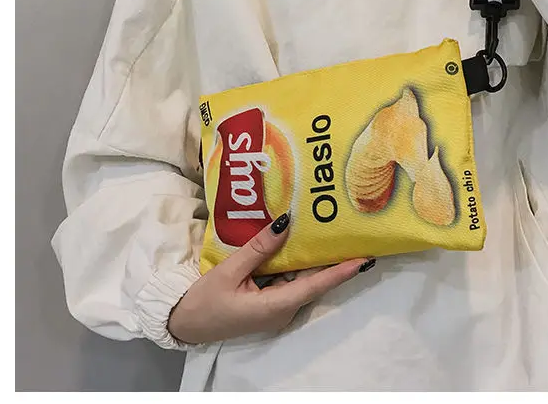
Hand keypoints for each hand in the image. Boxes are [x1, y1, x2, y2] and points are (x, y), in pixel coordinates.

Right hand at [167, 214, 374, 343]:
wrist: (184, 324)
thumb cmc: (204, 301)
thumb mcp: (230, 271)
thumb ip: (259, 248)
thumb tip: (286, 223)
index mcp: (276, 306)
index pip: (316, 285)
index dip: (341, 272)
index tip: (363, 258)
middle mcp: (283, 310)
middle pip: (313, 280)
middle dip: (331, 259)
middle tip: (348, 232)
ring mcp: (277, 308)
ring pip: (301, 279)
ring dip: (313, 259)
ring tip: (331, 231)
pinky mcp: (269, 303)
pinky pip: (288, 281)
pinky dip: (295, 263)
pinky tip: (300, 242)